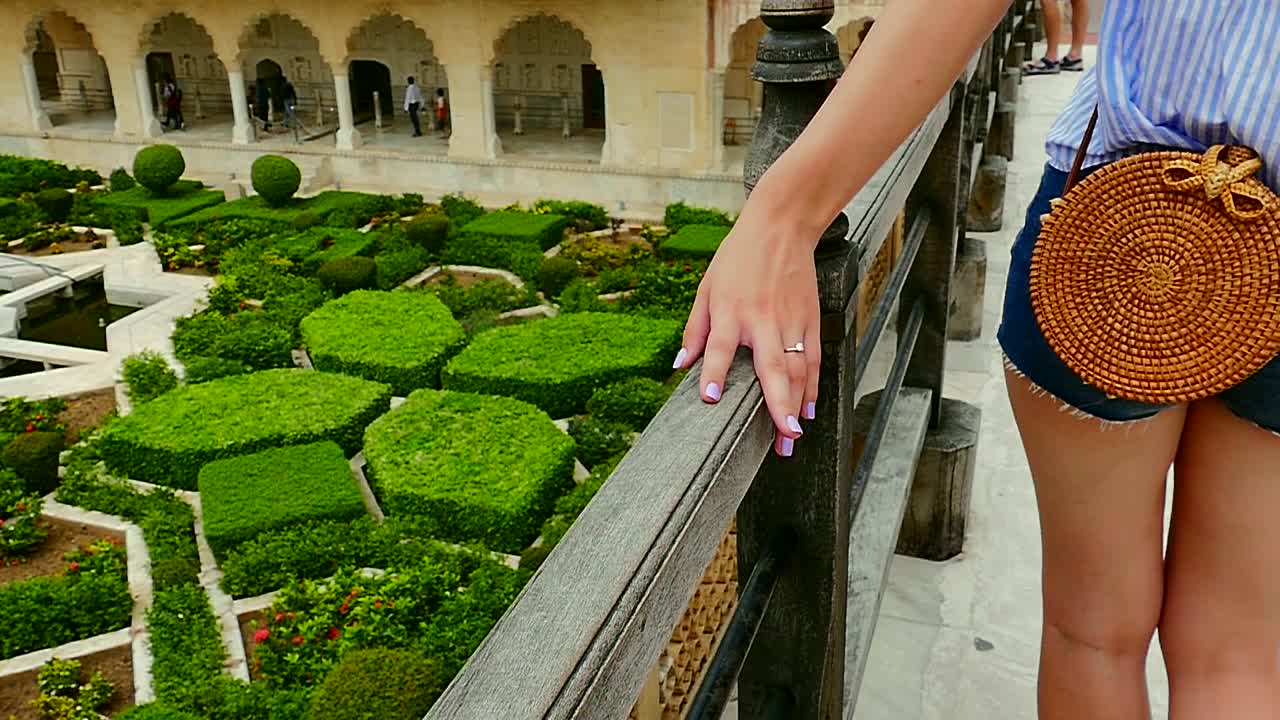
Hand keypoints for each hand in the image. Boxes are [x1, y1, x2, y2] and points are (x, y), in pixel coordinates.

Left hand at [674, 219, 819, 456]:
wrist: (781, 227)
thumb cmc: (739, 257)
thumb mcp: (706, 287)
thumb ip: (695, 330)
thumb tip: (681, 365)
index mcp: (731, 311)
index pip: (720, 347)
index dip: (714, 373)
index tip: (712, 399)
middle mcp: (763, 320)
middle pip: (772, 367)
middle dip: (778, 405)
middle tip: (782, 437)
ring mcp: (791, 322)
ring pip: (798, 370)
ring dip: (797, 405)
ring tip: (793, 436)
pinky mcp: (811, 320)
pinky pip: (813, 360)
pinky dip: (812, 387)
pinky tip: (808, 410)